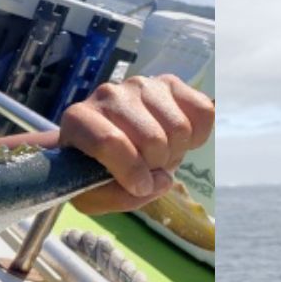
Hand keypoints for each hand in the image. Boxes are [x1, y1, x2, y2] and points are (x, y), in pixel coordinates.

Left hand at [54, 75, 213, 215]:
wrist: (103, 147)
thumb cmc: (94, 172)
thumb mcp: (94, 198)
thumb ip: (121, 197)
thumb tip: (162, 180)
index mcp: (79, 120)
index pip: (109, 141)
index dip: (131, 171)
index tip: (140, 188)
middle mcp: (108, 95)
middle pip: (153, 139)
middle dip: (156, 166)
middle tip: (147, 170)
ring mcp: (140, 85)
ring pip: (179, 128)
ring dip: (175, 152)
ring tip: (158, 156)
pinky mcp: (168, 84)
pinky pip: (201, 111)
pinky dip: (198, 135)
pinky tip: (177, 141)